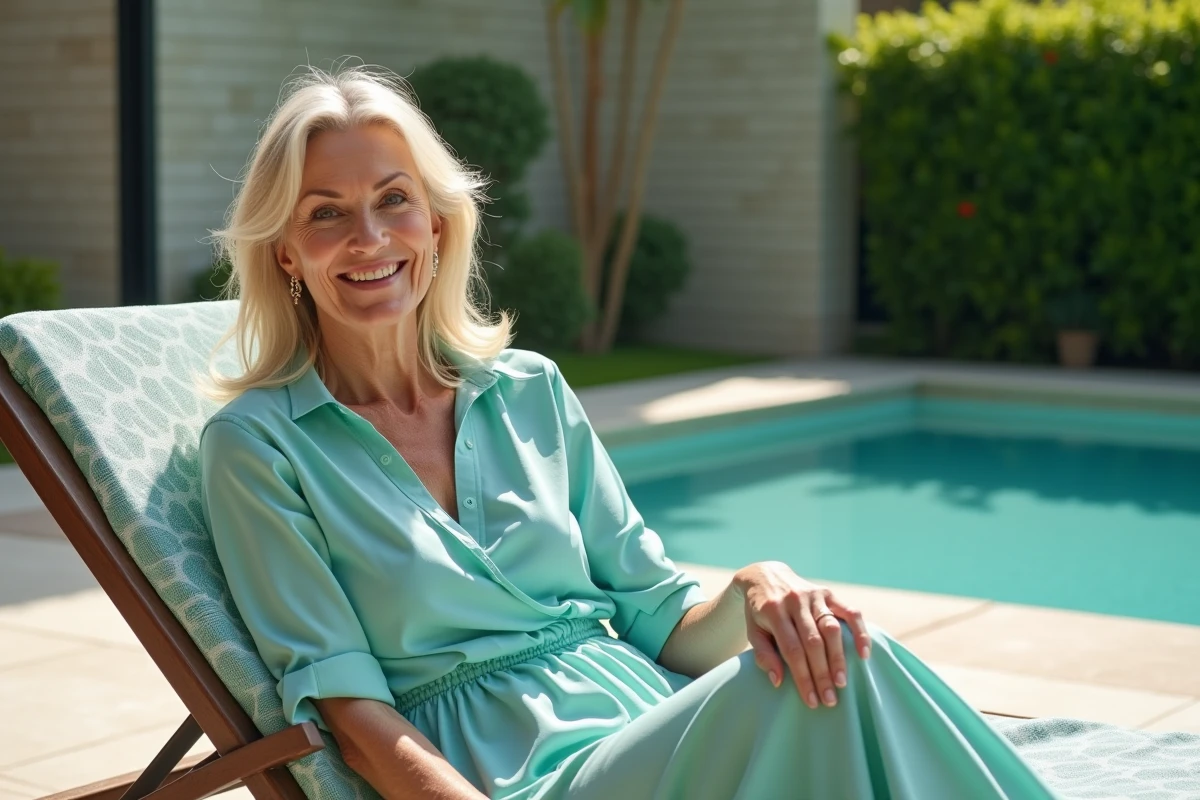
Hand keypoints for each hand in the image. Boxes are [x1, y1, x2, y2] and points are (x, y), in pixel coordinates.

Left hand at [734, 561, 870, 709]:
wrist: (765, 576)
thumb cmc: (759, 612)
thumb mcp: (753, 631)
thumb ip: (763, 655)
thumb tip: (778, 681)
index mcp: (774, 611)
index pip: (792, 650)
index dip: (803, 677)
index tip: (812, 701)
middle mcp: (795, 601)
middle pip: (813, 642)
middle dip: (822, 674)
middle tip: (830, 700)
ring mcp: (813, 596)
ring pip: (831, 628)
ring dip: (838, 658)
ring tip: (842, 683)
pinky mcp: (828, 593)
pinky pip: (850, 611)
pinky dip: (860, 632)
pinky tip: (864, 653)